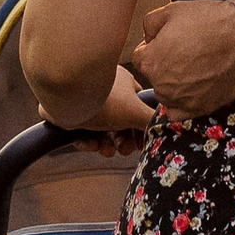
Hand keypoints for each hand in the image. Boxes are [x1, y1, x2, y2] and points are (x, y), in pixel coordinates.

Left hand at [33, 63, 156, 144]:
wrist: (64, 98)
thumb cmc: (104, 100)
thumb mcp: (135, 112)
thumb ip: (152, 121)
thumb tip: (169, 127)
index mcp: (122, 82)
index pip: (136, 104)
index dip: (139, 125)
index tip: (142, 142)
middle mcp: (103, 89)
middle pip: (118, 120)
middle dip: (122, 139)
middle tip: (124, 151)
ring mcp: (83, 100)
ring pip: (99, 128)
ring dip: (106, 144)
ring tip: (106, 152)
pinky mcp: (66, 111)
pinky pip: (81, 130)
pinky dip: (87, 141)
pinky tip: (92, 145)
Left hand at [136, 0, 234, 120]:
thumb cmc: (210, 20)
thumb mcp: (172, 10)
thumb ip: (149, 24)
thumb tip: (148, 38)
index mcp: (150, 61)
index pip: (140, 57)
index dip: (154, 46)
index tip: (171, 41)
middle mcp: (161, 85)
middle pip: (154, 76)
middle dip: (164, 64)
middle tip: (187, 51)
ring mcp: (181, 100)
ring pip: (167, 94)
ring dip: (174, 83)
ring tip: (196, 66)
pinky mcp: (200, 109)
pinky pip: (179, 113)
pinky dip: (181, 104)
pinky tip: (192, 89)